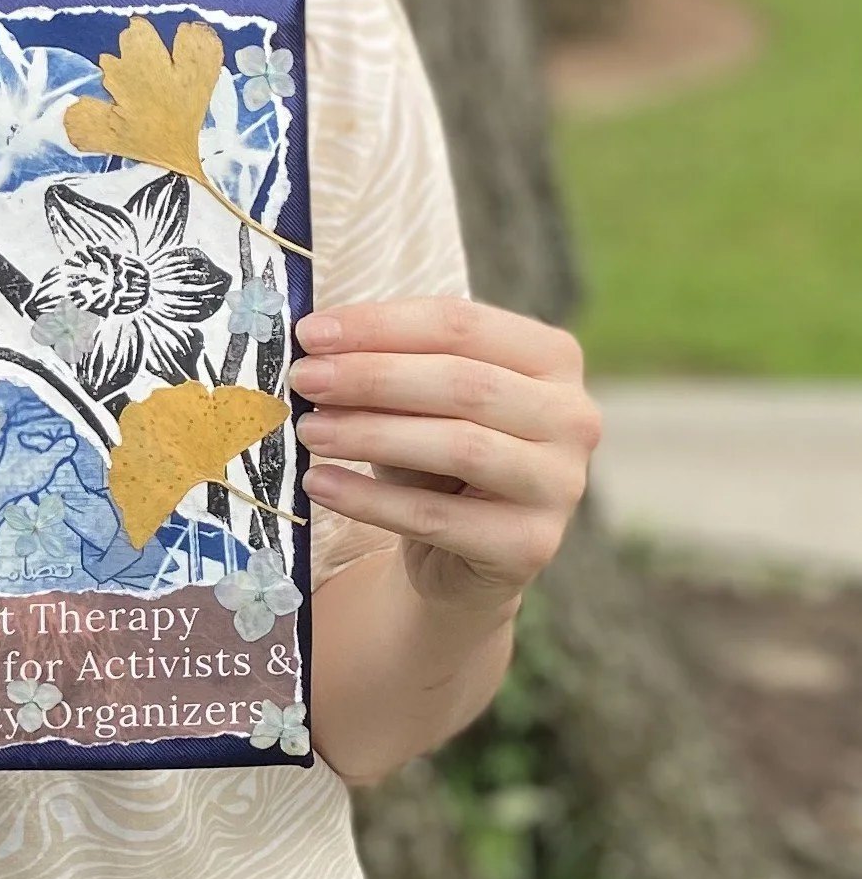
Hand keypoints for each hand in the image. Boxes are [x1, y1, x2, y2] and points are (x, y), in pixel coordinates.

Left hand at [290, 298, 600, 610]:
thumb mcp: (414, 402)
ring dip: (370, 434)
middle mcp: (573, 416)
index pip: (461, 323)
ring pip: (459, 446)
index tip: (309, 332)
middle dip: (371, 377)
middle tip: (304, 379)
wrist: (456, 555)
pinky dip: (370, 500)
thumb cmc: (432, 454)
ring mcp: (561, 483)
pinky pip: (438, 517)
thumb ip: (382, 366)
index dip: (380, 325)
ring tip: (307, 431)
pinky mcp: (531, 544)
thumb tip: (313, 344)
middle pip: (463, 382)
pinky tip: (319, 485)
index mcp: (552, 358)